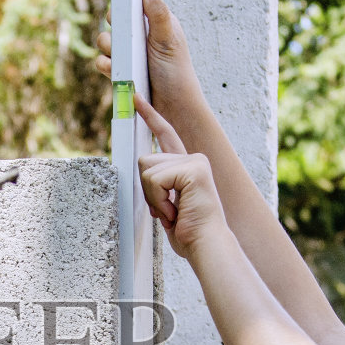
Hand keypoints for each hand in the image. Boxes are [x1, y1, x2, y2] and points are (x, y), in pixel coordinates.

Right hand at [96, 0, 205, 125]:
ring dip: (108, 47)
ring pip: (105, 41)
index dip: (126, 4)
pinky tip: (114, 70)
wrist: (172, 107)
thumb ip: (158, 14)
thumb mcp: (168, 39)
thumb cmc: (176, 72)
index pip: (133, 4)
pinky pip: (102, 62)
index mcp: (154, 23)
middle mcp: (140, 36)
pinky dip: (105, 65)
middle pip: (115, 21)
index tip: (123, 8)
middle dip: (114, 26)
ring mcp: (129, 54)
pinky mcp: (120, 71)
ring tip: (121, 57)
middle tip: (123, 34)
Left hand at [136, 94, 225, 256]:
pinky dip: (158, 200)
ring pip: (147, 168)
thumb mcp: (167, 205)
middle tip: (167, 210)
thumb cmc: (189, 232)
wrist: (207, 246)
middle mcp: (193, 158)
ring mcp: (195, 161)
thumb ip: (158, 185)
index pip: (166, 135)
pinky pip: (155, 179)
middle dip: (147, 190)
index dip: (151, 116)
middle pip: (145, 160)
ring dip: (152, 197)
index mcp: (187, 166)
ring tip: (172, 212)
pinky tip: (175, 210)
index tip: (137, 99)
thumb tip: (142, 170)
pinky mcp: (194, 168)